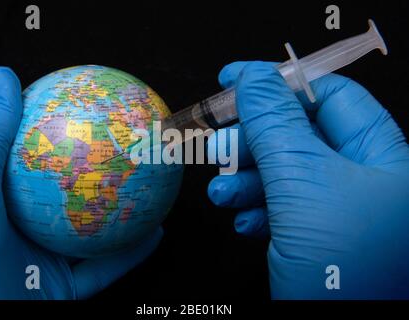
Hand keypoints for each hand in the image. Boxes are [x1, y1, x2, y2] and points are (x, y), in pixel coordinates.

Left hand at [0, 67, 161, 298]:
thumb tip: (3, 77)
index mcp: (0, 203)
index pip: (35, 161)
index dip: (62, 134)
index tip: (87, 110)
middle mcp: (24, 229)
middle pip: (73, 195)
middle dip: (103, 172)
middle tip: (128, 146)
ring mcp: (45, 261)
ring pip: (95, 232)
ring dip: (128, 211)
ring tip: (154, 185)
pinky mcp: (63, 290)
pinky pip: (105, 269)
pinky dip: (133, 253)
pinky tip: (157, 232)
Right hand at [207, 61, 408, 298]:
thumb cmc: (344, 271)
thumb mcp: (303, 184)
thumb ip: (275, 124)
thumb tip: (252, 76)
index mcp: (383, 156)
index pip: (329, 97)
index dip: (280, 85)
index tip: (234, 80)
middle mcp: (366, 181)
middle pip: (300, 136)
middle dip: (254, 141)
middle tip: (219, 146)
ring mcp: (339, 212)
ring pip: (286, 175)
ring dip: (247, 180)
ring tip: (222, 193)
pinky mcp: (318, 240)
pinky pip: (283, 210)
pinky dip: (258, 211)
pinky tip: (244, 222)